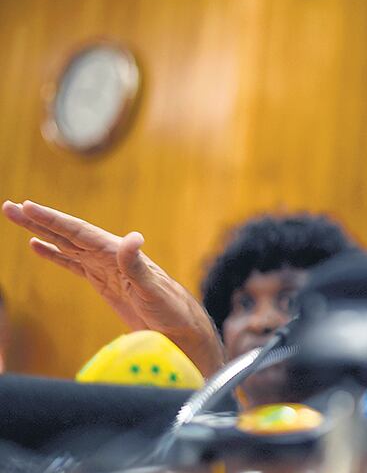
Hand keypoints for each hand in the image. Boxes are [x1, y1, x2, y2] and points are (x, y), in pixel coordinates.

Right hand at [1, 200, 223, 374]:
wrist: (180, 330)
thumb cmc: (171, 310)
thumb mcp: (153, 290)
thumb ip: (137, 266)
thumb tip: (132, 238)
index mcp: (118, 253)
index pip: (78, 232)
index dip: (52, 220)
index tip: (27, 207)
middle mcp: (110, 256)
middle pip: (67, 233)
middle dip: (38, 220)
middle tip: (9, 206)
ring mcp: (105, 268)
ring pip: (66, 245)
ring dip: (41, 232)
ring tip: (17, 218)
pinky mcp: (103, 282)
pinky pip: (73, 264)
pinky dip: (54, 254)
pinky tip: (38, 246)